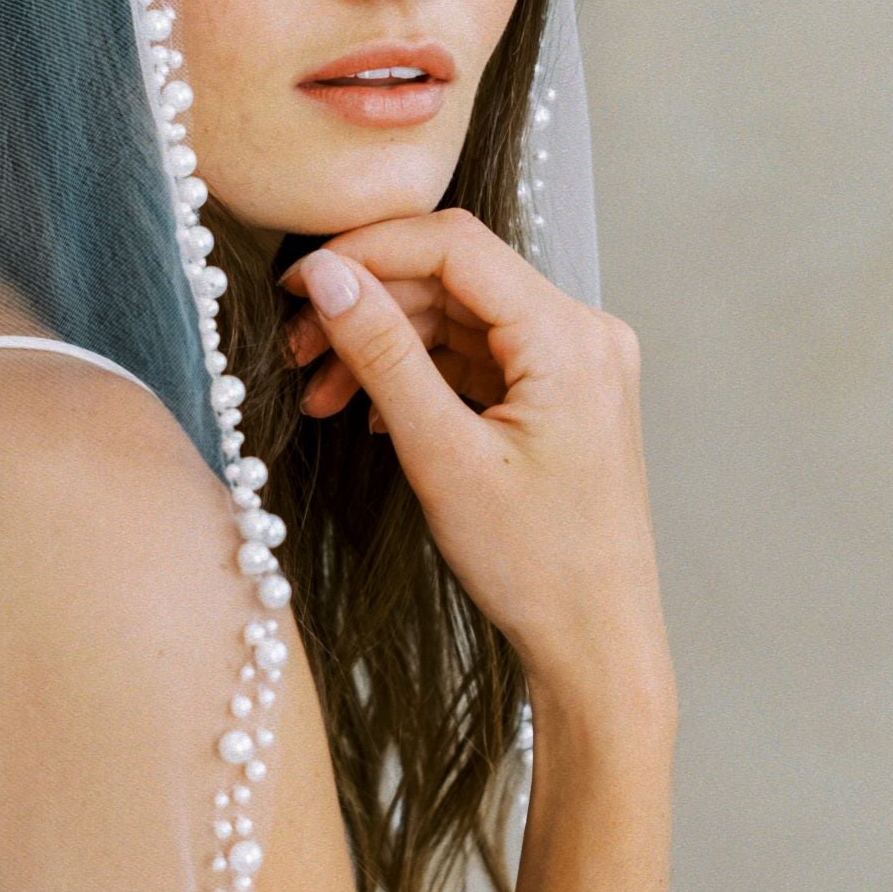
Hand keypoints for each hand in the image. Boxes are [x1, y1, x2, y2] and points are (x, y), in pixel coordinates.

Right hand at [281, 211, 671, 714]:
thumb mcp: (443, 456)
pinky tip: (373, 414)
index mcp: (571, 336)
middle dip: (369, 306)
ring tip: (323, 395)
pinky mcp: (563, 396)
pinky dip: (422, 375)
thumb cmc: (537, 567)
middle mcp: (585, 333)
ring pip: (460, 320)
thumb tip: (324, 276)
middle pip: (454, 279)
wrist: (597, 646)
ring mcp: (578, 364)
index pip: (454, 245)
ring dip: (388, 346)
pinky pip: (480, 359)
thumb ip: (383, 355)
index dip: (365, 251)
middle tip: (296, 351)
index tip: (295, 284)